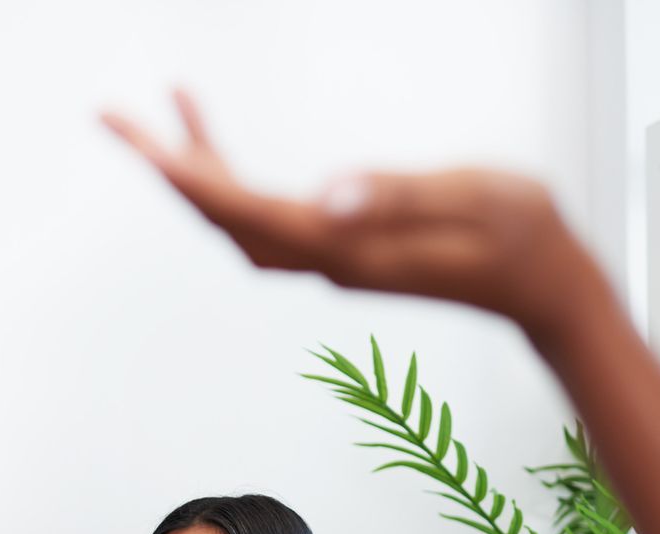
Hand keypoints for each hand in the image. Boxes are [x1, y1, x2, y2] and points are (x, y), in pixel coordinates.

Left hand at [101, 90, 600, 336]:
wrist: (548, 289)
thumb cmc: (524, 239)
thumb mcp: (474, 200)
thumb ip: (400, 197)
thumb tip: (325, 196)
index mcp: (353, 252)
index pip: (250, 213)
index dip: (192, 177)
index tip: (145, 144)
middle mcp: (331, 263)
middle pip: (225, 220)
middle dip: (165, 170)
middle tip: (110, 118)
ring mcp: (335, 261)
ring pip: (238, 222)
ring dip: (192, 173)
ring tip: (154, 119)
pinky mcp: (344, 251)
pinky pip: (265, 218)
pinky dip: (229, 182)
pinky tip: (217, 148)